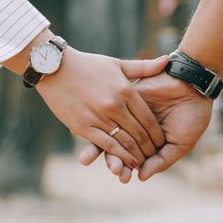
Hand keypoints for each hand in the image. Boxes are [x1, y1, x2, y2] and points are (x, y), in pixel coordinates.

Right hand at [37, 47, 169, 167]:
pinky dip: (119, 155)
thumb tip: (167, 59)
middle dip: (150, 148)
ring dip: (136, 155)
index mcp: (125, 90)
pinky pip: (106, 145)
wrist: (54, 68)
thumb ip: (143, 67)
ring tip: (143, 163)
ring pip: (125, 142)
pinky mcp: (83, 127)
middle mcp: (115, 105)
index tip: (162, 142)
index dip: (157, 134)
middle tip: (155, 156)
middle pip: (139, 133)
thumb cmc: (88, 65)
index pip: (148, 118)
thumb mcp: (117, 64)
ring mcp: (98, 117)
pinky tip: (126, 163)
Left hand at [79, 72, 212, 181]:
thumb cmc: (192, 115)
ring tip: (103, 159)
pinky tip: (101, 133)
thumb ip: (162, 160)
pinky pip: (112, 112)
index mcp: (148, 142)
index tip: (123, 178)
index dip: (126, 168)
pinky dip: (105, 123)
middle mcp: (135, 130)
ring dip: (105, 146)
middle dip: (114, 161)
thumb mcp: (181, 143)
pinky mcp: (125, 99)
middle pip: (118, 148)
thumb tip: (142, 177)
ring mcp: (129, 115)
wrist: (194, 86)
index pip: (132, 157)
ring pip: (112, 132)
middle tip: (114, 170)